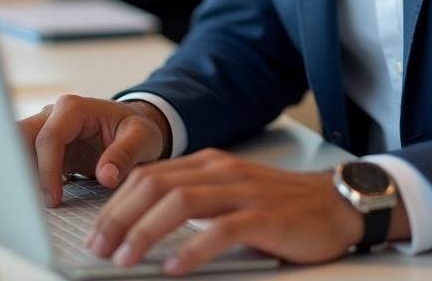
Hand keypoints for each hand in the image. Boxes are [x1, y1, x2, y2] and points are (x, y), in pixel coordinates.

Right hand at [19, 96, 169, 207]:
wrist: (134, 129)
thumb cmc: (137, 129)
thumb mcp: (142, 138)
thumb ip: (125, 154)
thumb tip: (106, 176)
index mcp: (73, 109)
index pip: (49, 137)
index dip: (47, 170)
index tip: (53, 200)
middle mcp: (52, 116)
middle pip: (19, 139)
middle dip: (16, 169)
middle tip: (20, 204)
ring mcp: (44, 132)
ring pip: (15, 152)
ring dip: (15, 177)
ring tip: (20, 208)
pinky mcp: (43, 152)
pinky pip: (23, 166)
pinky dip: (22, 183)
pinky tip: (26, 205)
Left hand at [85, 149, 382, 275]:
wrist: (335, 203)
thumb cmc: (280, 207)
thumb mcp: (230, 196)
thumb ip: (195, 204)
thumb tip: (145, 228)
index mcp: (209, 163)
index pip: (150, 175)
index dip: (117, 203)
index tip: (96, 233)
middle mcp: (221, 170)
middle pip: (156, 185)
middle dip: (120, 217)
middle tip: (98, 249)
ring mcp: (242, 191)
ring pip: (181, 203)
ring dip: (145, 232)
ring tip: (124, 260)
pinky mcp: (264, 215)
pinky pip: (221, 229)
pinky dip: (193, 248)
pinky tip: (175, 267)